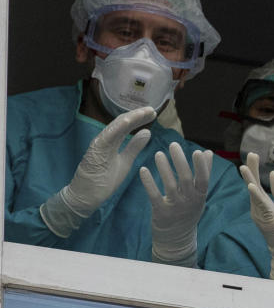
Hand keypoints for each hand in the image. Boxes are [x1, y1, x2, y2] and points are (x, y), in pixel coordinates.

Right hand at [40, 106, 155, 236]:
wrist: (86, 197)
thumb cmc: (104, 180)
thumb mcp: (125, 162)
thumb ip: (134, 147)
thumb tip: (147, 132)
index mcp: (112, 142)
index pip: (127, 125)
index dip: (139, 118)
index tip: (153, 113)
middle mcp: (105, 140)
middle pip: (122, 122)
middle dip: (137, 115)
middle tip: (152, 109)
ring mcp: (98, 145)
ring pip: (115, 126)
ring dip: (130, 118)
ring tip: (144, 112)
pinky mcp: (94, 152)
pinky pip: (106, 137)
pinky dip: (117, 128)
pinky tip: (128, 121)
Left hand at [140, 143, 210, 265]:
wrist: (177, 238)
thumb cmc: (189, 210)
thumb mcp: (199, 194)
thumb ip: (204, 173)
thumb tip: (208, 152)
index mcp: (200, 195)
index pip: (203, 179)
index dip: (201, 166)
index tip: (197, 152)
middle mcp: (189, 201)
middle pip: (185, 179)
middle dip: (180, 161)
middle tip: (173, 145)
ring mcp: (175, 208)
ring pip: (170, 185)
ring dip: (164, 168)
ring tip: (158, 154)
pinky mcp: (161, 213)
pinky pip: (154, 196)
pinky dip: (148, 182)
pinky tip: (143, 170)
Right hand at [241, 153, 273, 281]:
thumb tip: (272, 172)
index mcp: (261, 203)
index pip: (256, 183)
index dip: (254, 169)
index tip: (253, 154)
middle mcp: (257, 208)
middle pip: (252, 186)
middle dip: (250, 170)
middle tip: (250, 154)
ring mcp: (260, 214)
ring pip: (254, 195)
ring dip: (249, 181)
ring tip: (244, 167)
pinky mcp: (267, 220)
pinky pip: (261, 206)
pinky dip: (256, 196)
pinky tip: (252, 187)